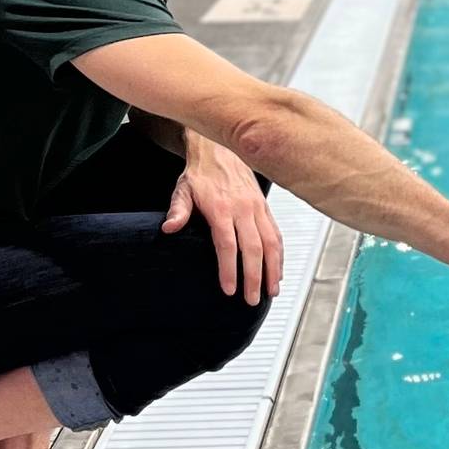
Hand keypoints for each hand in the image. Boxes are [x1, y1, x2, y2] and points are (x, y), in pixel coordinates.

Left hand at [165, 139, 282, 304]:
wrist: (220, 149)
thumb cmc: (201, 173)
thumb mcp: (183, 190)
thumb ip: (178, 210)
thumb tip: (169, 228)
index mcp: (221, 208)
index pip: (228, 245)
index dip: (230, 269)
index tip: (229, 289)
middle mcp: (243, 209)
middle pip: (253, 248)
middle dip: (253, 277)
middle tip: (251, 299)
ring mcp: (257, 208)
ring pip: (270, 243)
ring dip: (272, 269)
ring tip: (271, 291)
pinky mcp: (265, 208)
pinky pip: (276, 234)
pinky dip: (279, 255)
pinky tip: (278, 270)